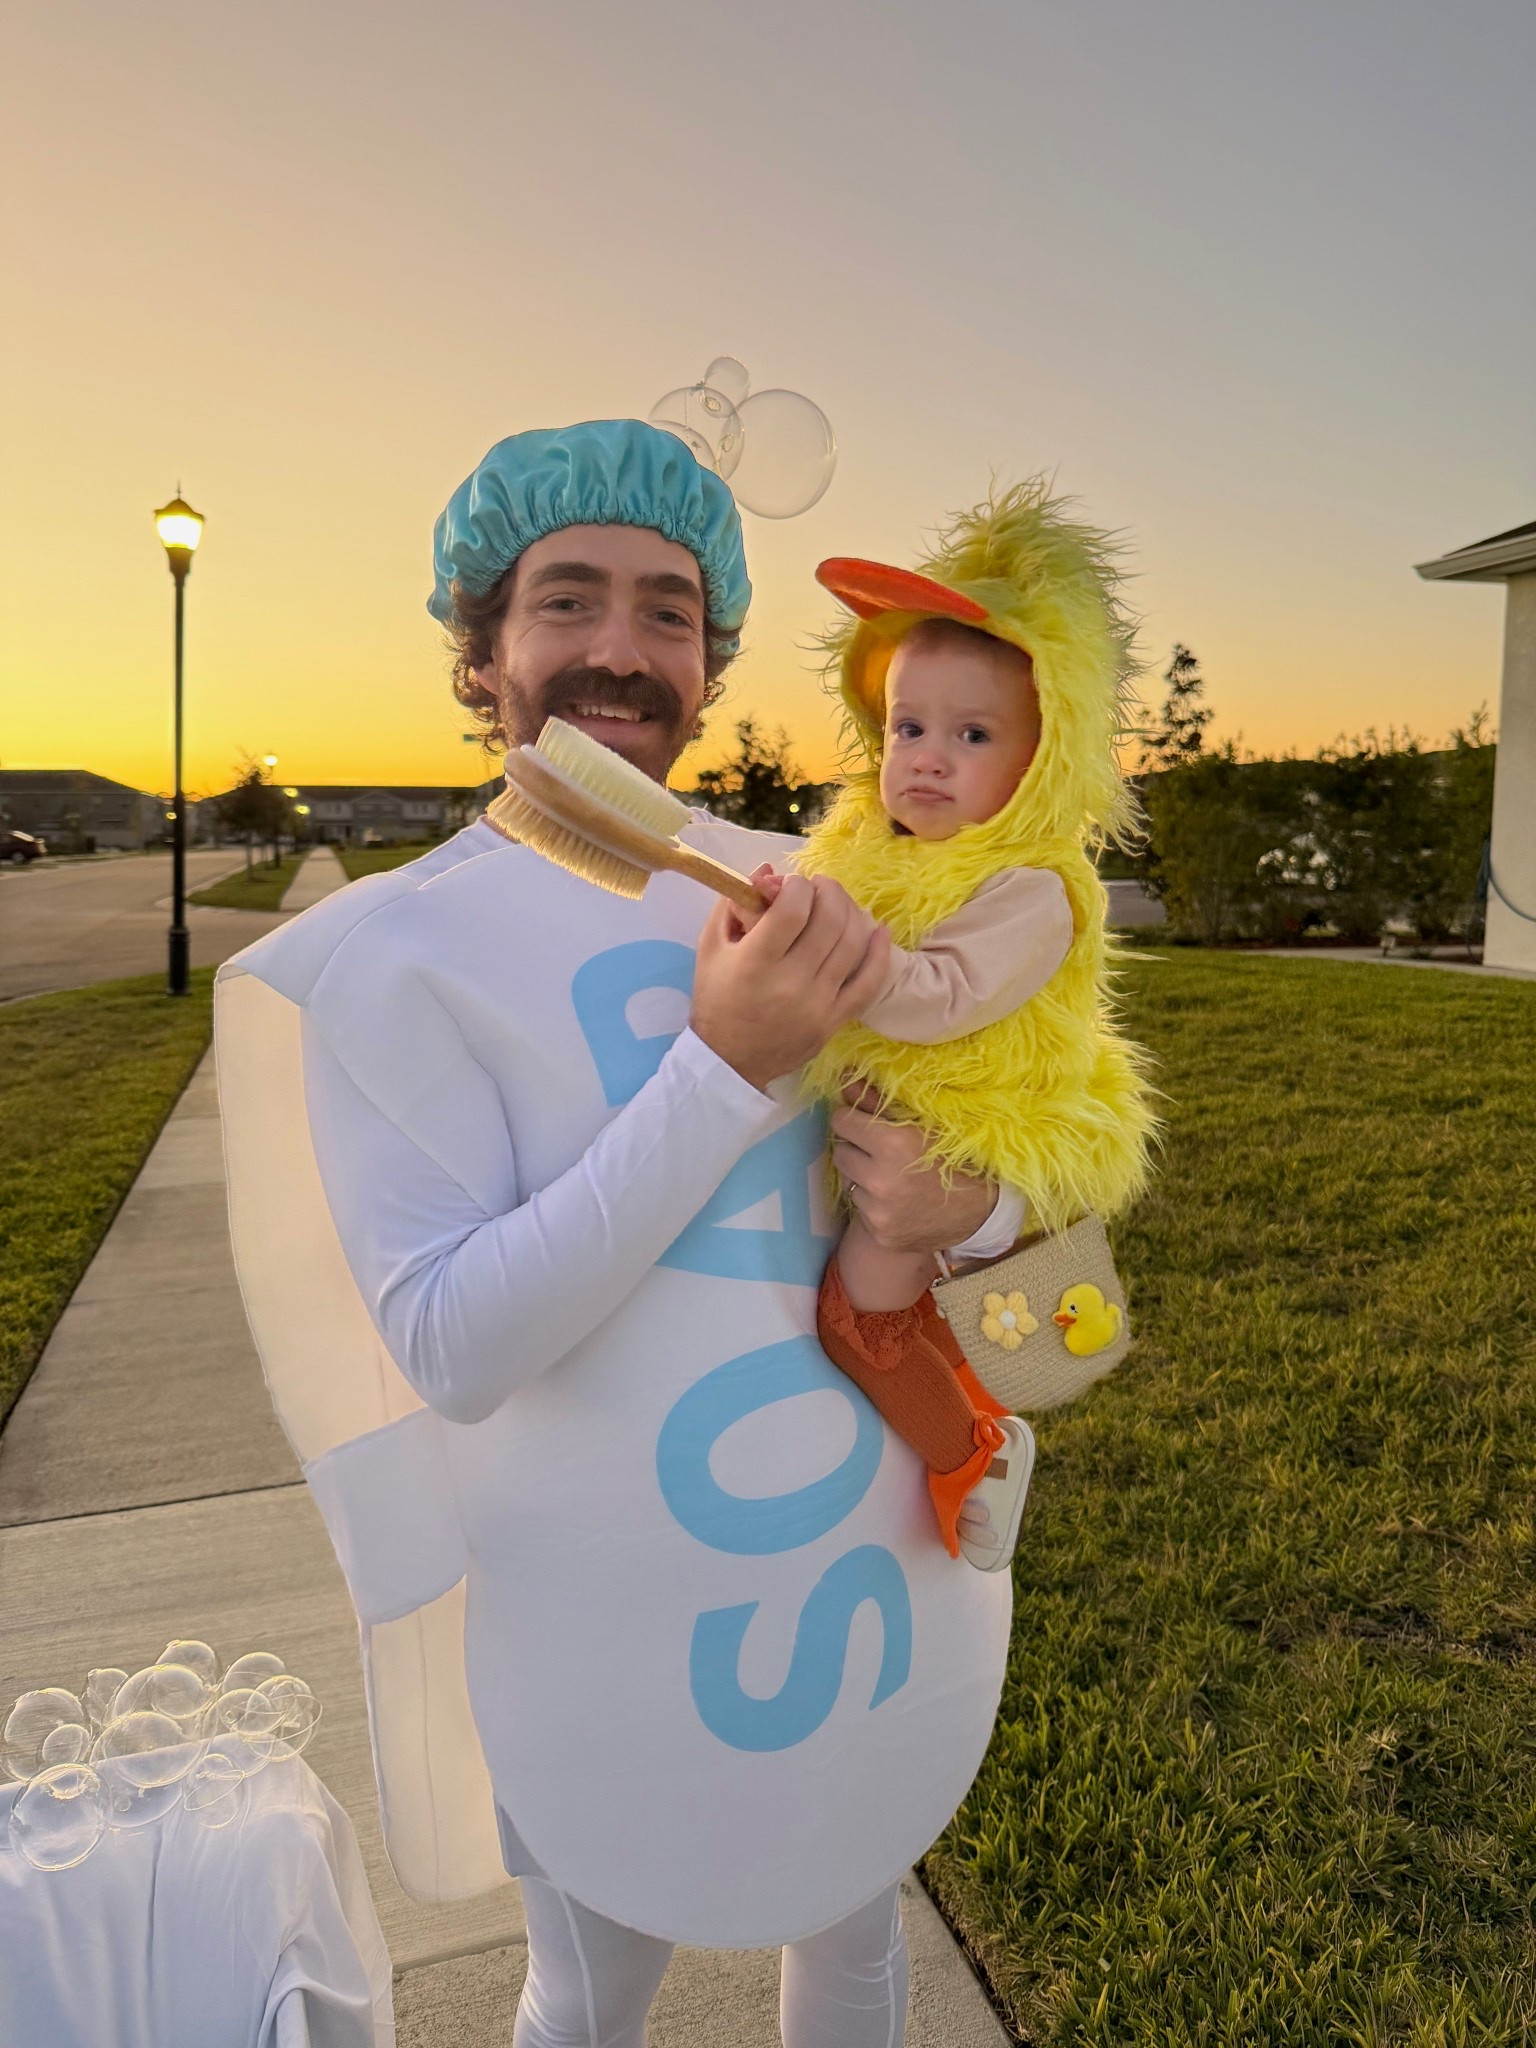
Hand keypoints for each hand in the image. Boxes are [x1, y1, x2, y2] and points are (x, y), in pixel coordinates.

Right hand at [691, 877, 890, 1090]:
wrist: (730, 1061)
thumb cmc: (717, 999)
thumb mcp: (711, 947)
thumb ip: (734, 903)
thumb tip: (768, 870)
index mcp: (756, 962)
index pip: (793, 909)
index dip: (798, 886)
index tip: (792, 885)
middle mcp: (791, 981)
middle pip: (829, 920)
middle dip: (829, 892)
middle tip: (820, 887)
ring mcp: (819, 1003)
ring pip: (853, 943)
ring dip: (851, 912)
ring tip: (839, 904)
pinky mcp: (836, 1019)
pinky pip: (869, 982)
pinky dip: (880, 952)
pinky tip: (879, 931)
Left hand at [830, 1083, 997, 1252]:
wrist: (980, 1211)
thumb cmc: (954, 1157)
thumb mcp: (922, 1124)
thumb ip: (880, 1103)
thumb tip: (846, 1079)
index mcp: (893, 1143)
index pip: (842, 1122)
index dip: (851, 1118)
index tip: (861, 1121)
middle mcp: (881, 1179)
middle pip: (840, 1152)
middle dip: (855, 1148)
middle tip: (878, 1150)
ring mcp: (879, 1210)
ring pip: (848, 1181)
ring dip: (861, 1175)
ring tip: (890, 1174)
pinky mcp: (880, 1232)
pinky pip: (860, 1208)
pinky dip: (871, 1201)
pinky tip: (895, 1199)